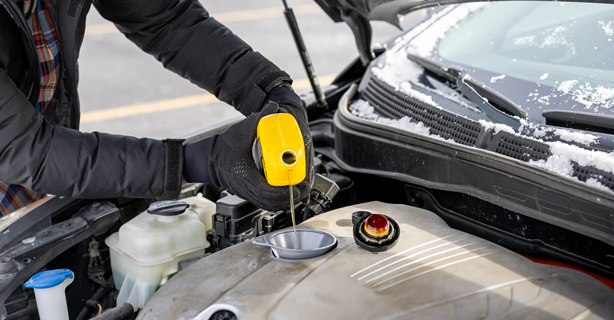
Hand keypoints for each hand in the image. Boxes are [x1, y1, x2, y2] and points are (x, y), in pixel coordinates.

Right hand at [184, 99, 312, 210]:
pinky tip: (286, 194)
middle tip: (304, 189)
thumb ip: (259, 118)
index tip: (296, 187)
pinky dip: (277, 201)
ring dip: (285, 202)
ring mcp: (246, 193)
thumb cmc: (223, 147)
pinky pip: (265, 203)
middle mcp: (246, 187)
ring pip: (268, 205)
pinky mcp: (248, 194)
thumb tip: (274, 107)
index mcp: (245, 175)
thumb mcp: (242, 130)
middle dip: (290, 198)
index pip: (266, 190)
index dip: (283, 192)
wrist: (209, 158)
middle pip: (271, 201)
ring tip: (299, 192)